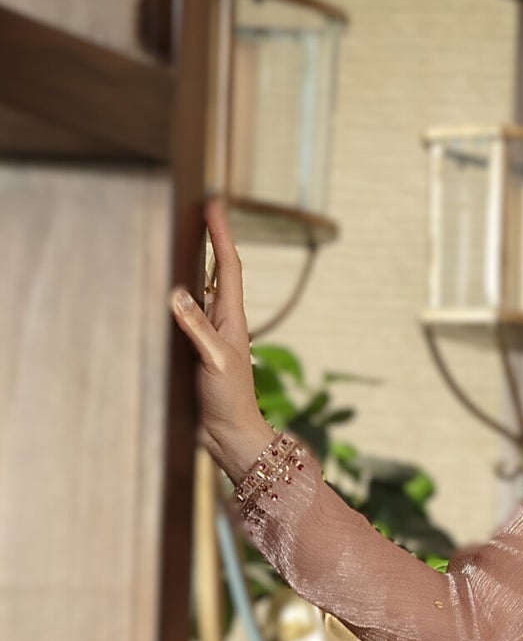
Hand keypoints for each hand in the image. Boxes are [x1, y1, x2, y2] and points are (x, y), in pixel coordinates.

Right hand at [169, 198, 272, 481]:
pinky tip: (172, 292)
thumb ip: (197, 328)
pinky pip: (190, 313)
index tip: (215, 203)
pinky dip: (183, 295)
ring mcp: (212, 336)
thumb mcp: (215, 363)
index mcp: (232, 320)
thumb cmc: (230, 402)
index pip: (228, 266)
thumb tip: (178, 294)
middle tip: (205, 209)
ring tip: (192, 237)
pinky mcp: (200, 351)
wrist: (231, 437)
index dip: (221, 234)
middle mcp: (224, 322)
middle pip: (219, 271)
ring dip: (200, 263)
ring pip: (205, 290)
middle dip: (213, 239)